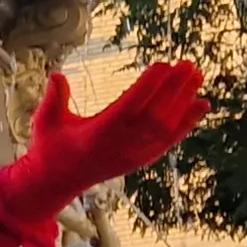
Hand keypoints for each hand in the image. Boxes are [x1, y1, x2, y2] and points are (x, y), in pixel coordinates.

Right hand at [0, 62, 205, 239]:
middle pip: (155, 115)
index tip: (163, 65)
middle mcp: (120, 146)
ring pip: (166, 127)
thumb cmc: (50, 147)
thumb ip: (53, 99)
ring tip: (197, 76)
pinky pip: (169, 140)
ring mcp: (134, 155)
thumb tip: (56, 75)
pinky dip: (188, 123)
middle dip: (174, 89)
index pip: (129, 107)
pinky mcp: (142, 159)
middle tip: (189, 64)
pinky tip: (201, 105)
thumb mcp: (45, 122)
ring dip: (184, 101)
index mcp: (98, 134)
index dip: (148, 86)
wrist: (58, 181)